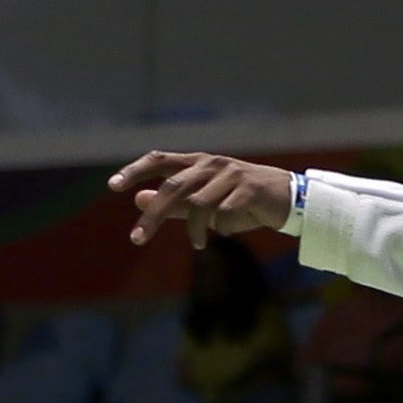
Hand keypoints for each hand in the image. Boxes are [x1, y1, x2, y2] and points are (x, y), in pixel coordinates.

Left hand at [110, 152, 295, 249]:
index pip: (160, 160)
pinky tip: (221, 234)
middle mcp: (212, 164)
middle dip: (153, 215)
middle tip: (137, 238)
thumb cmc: (244, 201)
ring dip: (193, 229)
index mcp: (198, 162)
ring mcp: (232, 174)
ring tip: (197, 243)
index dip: (135, 171)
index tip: (112, 186)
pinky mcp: (250, 189)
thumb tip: (138, 200)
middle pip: (173, 186)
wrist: (290, 200)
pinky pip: (223, 213)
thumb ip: (174, 202)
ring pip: (198, 204)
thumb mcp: (206, 202)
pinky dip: (218, 228)